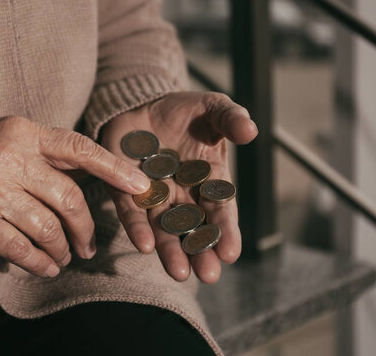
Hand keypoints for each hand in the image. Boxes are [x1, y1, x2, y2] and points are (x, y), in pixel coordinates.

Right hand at [0, 116, 150, 277]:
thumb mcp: (10, 137)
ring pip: (46, 227)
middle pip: (69, 198)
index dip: (115, 169)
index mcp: (26, 132)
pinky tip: (45, 267)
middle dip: (86, 229)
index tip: (141, 187)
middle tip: (89, 246)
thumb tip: (93, 179)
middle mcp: (11, 156)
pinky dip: (38, 262)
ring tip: (64, 258)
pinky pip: (18, 247)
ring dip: (62, 250)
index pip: (81, 149)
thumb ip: (47, 154)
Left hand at [101, 92, 257, 283]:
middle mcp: (183, 192)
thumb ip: (230, 119)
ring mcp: (154, 192)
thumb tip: (250, 130)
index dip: (225, 230)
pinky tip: (144, 245)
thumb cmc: (185, 111)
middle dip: (200, 250)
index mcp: (208, 178)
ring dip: (171, 250)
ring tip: (179, 272)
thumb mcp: (213, 108)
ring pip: (164, 227)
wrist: (145, 102)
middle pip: (193, 226)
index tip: (230, 252)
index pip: (220, 208)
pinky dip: (137, 227)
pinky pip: (131, 209)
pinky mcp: (125, 186)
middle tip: (207, 275)